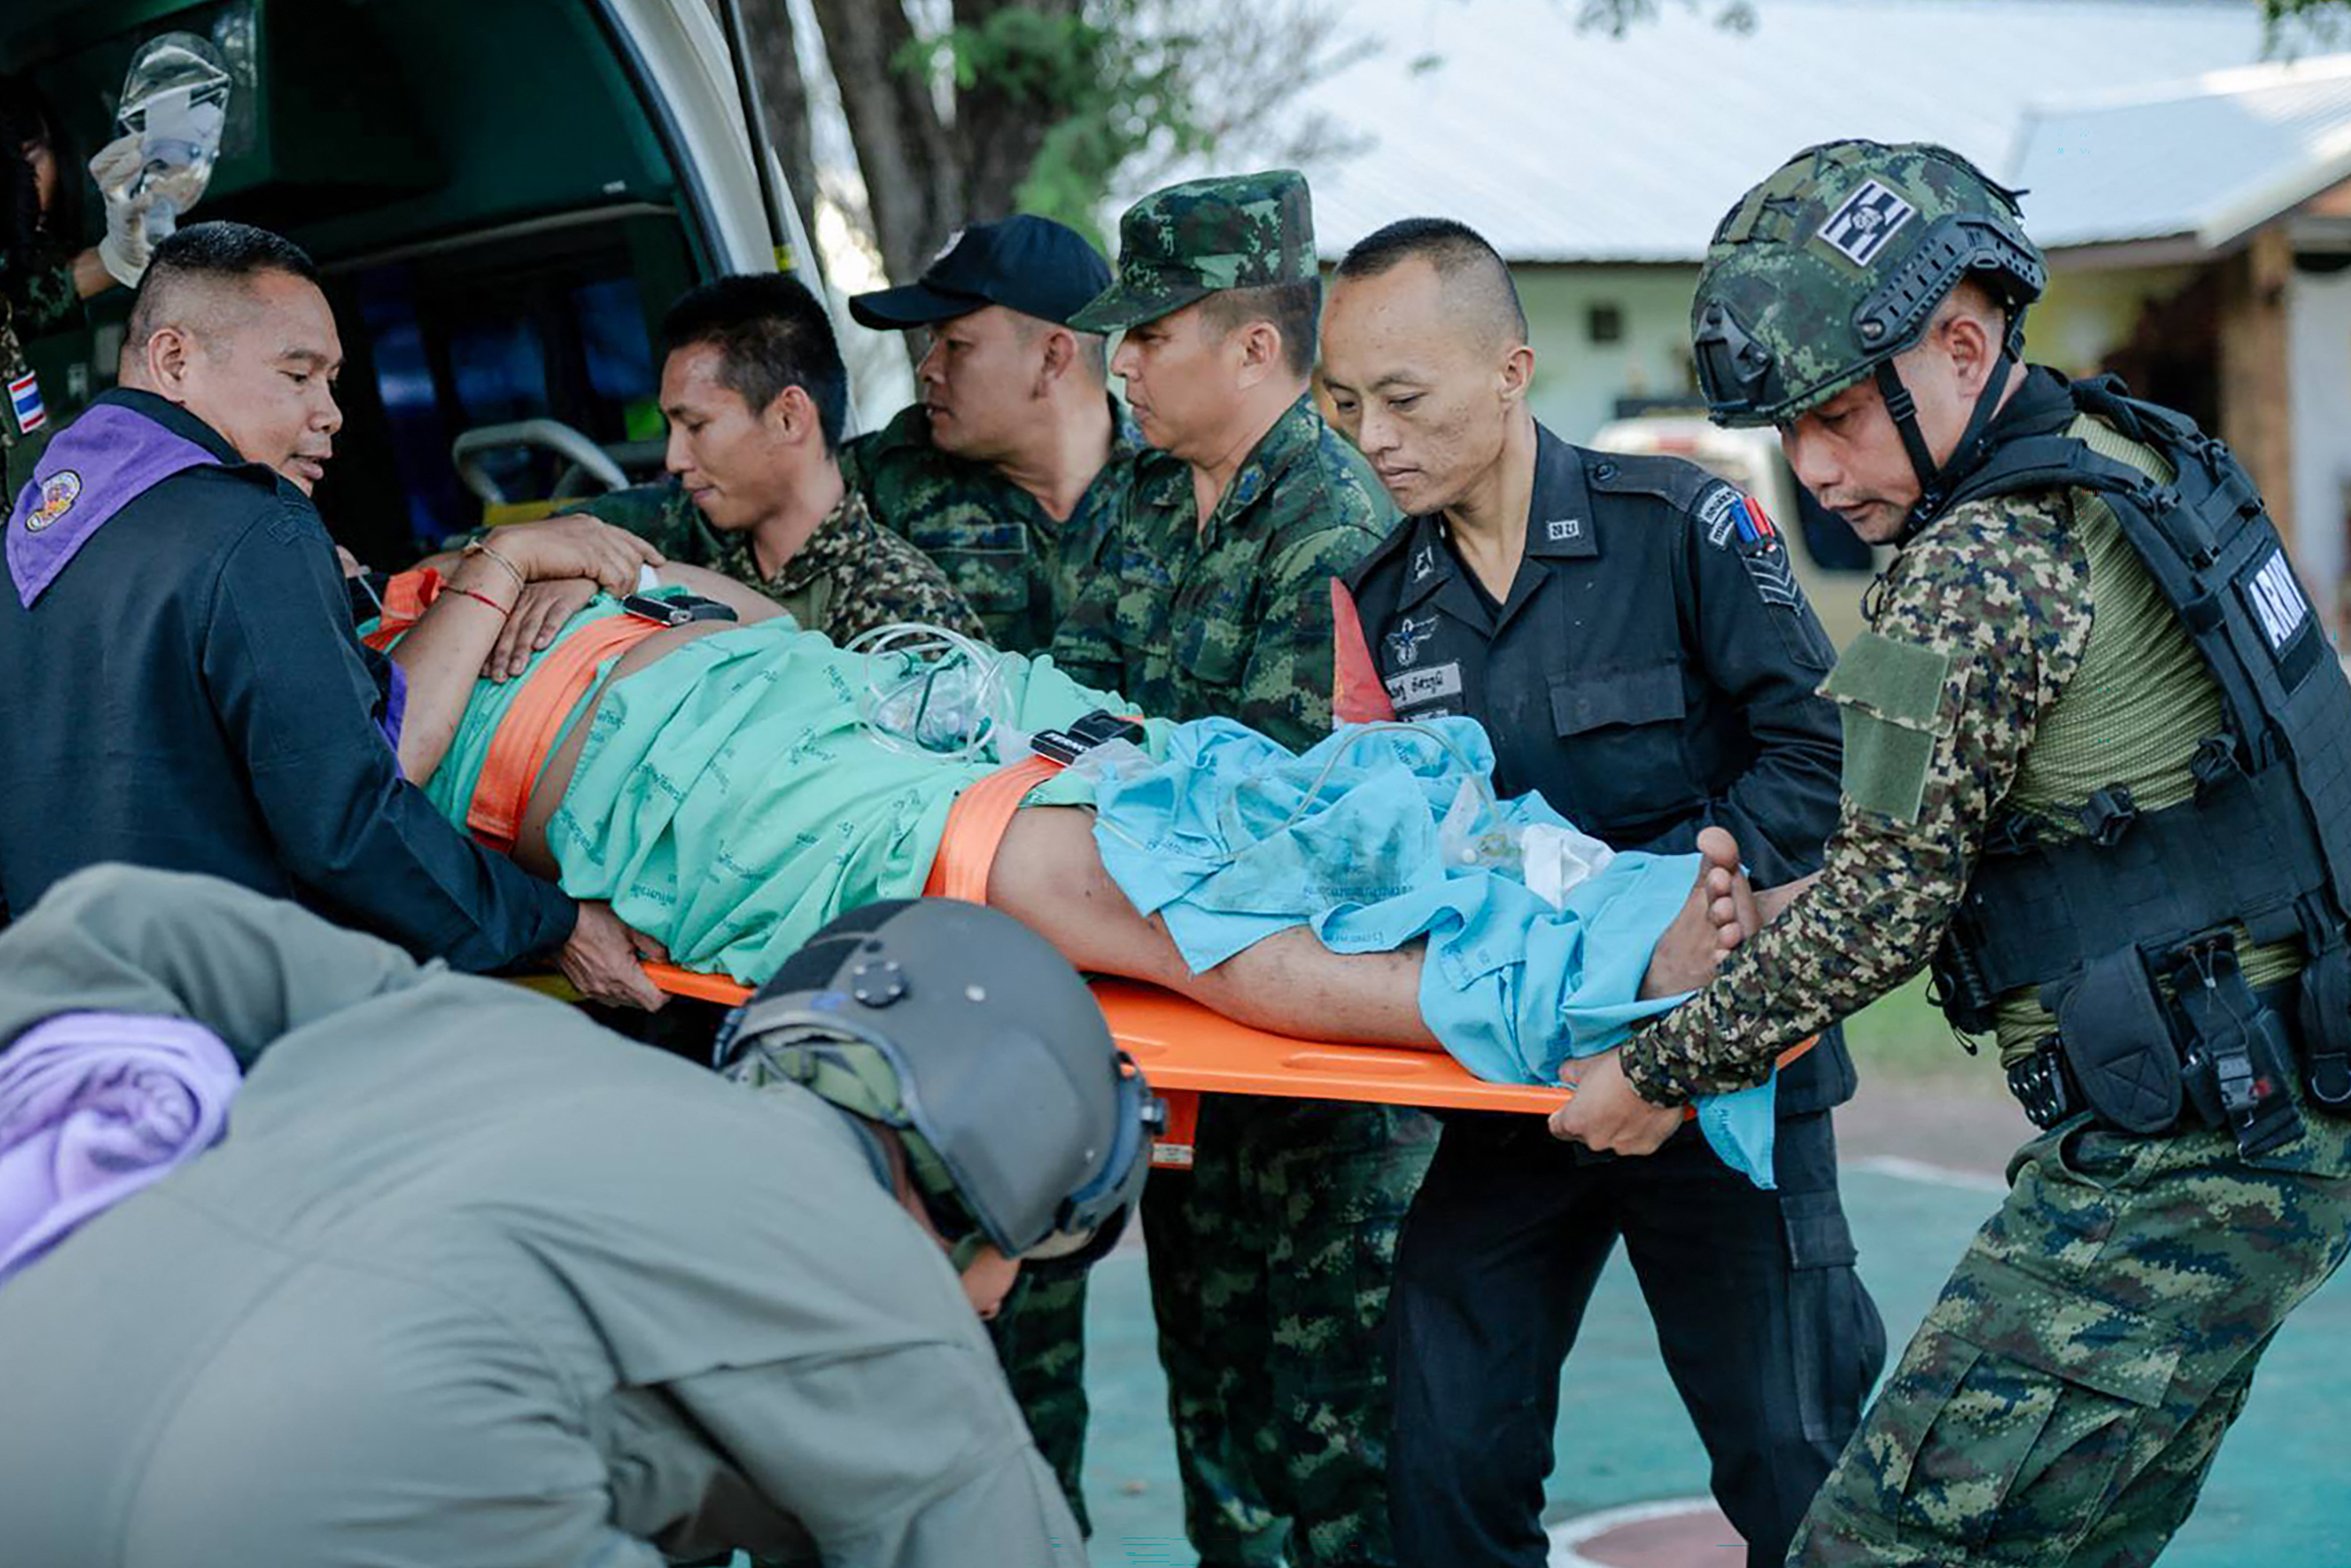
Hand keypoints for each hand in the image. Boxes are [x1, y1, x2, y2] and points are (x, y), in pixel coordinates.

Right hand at [89, 134, 154, 286]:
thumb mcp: (147, 201)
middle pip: (100, 169)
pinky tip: (150, 196)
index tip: (137, 136)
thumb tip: (188, 164)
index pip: (104, 162)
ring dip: (123, 169)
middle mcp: (112, 198)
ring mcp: (116, 212)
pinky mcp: (127, 229)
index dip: (116, 148)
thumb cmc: (143, 227)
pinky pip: (128, 213)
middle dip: (116, 152)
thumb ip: (159, 184)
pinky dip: (138, 203)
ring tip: (138, 157)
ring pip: (108, 186)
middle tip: (137, 142)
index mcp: (116, 189)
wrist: (136, 260)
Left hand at [485, 579, 596, 681]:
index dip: (491, 650)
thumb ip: (525, 620)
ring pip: (530, 626)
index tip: (484, 672)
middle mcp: (528, 598)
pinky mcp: (567, 597)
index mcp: (517, 600)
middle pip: (511, 630)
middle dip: (503, 655)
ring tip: (516, 670)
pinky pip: (556, 615)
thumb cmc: (561, 588)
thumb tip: (513, 651)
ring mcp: (546, 596)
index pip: (499, 628)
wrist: (586, 567)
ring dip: (522, 649)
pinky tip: (541, 646)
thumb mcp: (538, 599)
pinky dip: (548, 630)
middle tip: (498, 678)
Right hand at [492, 515, 661, 594]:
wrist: (511, 550)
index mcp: (587, 523)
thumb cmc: (527, 553)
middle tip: (634, 592)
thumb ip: (579, 552)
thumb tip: (591, 566)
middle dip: (637, 574)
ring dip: (626, 586)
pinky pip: (618, 577)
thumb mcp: (559, 548)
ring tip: (619, 599)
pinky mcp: (593, 556)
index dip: (644, 548)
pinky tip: (610, 598)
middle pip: (632, 552)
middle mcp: (595, 528)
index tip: (657, 559)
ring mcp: (596, 540)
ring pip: (628, 566)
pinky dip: (617, 590)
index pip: (626, 535)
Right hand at [558, 900, 669, 1010]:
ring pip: (624, 1001)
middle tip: (649, 966)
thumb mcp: (630, 926)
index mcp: (621, 975)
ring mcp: (594, 991)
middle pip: (641, 1003)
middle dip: (650, 987)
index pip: (654, 1002)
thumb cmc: (589, 920)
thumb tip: (666, 959)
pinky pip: (607, 996)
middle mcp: (607, 988)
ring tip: (629, 964)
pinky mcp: (583, 988)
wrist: (555, 923)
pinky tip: (612, 967)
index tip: (669, 979)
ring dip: (633, 988)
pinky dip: (615, 986)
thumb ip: (654, 946)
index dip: (667, 992)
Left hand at [1546, 1048, 1682, 1155]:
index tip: (1570, 1107)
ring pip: (1613, 1138)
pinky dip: (1640, 1129)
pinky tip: (1644, 1110)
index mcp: (1575, 1122)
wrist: (1656, 1072)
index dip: (1564, 1115)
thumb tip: (1566, 1073)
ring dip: (1618, 1126)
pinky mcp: (1645, 1147)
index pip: (1557, 1128)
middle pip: (1587, 1133)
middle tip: (1606, 1099)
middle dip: (1594, 1119)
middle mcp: (1595, 1140)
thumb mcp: (1587, 1065)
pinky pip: (1637, 1140)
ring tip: (1628, 1103)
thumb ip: (1570, 1073)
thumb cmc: (1620, 1070)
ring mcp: (1621, 1146)